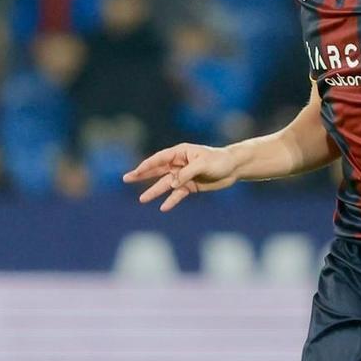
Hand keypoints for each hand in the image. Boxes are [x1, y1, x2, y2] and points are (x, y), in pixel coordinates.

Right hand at [122, 143, 241, 210]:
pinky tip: (163, 208)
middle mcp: (178, 164)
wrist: (234, 168)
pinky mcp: (190, 186)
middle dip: (142, 175)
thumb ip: (186, 173)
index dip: (146, 165)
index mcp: (180, 153)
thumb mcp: (203, 164)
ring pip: (165, 184)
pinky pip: (177, 194)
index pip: (159, 158)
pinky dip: (171, 201)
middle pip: (156, 170)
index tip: (135, 171)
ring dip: (154, 192)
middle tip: (126, 178)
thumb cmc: (219, 160)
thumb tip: (172, 183)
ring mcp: (183, 176)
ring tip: (142, 199)